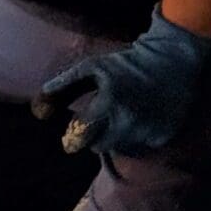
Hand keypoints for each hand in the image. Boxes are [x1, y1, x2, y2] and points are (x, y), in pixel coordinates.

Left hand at [33, 9, 210, 161]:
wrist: (171, 61)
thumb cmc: (125, 64)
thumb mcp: (92, 68)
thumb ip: (64, 86)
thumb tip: (39, 107)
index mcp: (109, 102)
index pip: (81, 134)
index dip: (74, 134)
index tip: (74, 130)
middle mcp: (130, 121)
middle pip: (99, 146)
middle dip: (94, 136)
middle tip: (99, 120)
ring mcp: (149, 131)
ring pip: (119, 149)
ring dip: (114, 138)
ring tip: (118, 118)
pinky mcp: (164, 137)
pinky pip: (140, 148)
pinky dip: (134, 139)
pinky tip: (137, 121)